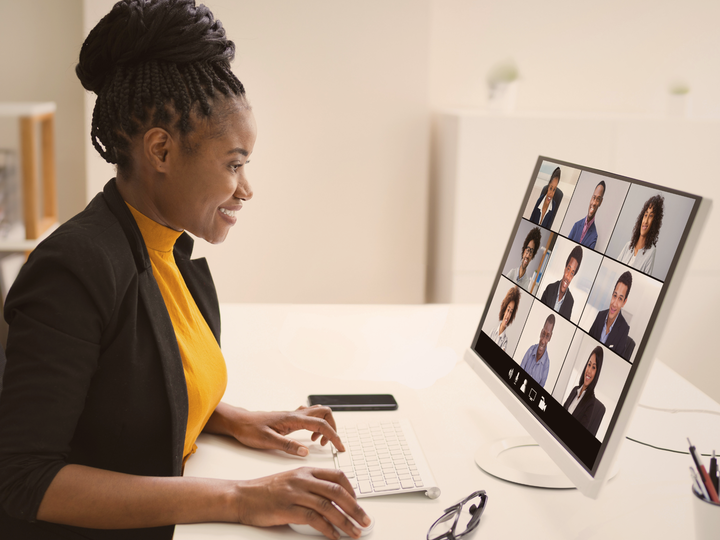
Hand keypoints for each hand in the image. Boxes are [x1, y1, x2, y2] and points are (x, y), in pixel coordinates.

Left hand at [216, 404, 345, 455]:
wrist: (238, 422)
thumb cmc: (249, 430)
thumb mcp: (267, 441)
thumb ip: (287, 446)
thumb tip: (305, 451)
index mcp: (292, 419)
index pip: (321, 425)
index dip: (333, 436)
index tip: (339, 447)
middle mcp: (295, 414)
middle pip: (324, 413)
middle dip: (333, 427)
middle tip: (330, 443)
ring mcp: (293, 415)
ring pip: (318, 413)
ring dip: (324, 426)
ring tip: (318, 442)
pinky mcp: (289, 418)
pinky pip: (309, 417)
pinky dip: (316, 425)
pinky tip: (308, 437)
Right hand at [235, 467, 369, 539]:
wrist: (242, 496)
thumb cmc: (266, 491)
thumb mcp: (291, 481)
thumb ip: (311, 486)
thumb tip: (333, 500)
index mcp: (306, 471)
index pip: (337, 476)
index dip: (352, 490)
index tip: (358, 504)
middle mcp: (302, 480)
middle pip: (337, 491)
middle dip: (355, 508)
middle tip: (365, 520)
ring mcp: (295, 493)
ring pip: (328, 506)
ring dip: (345, 521)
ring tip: (354, 532)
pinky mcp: (287, 508)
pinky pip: (313, 519)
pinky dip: (327, 528)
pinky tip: (334, 536)